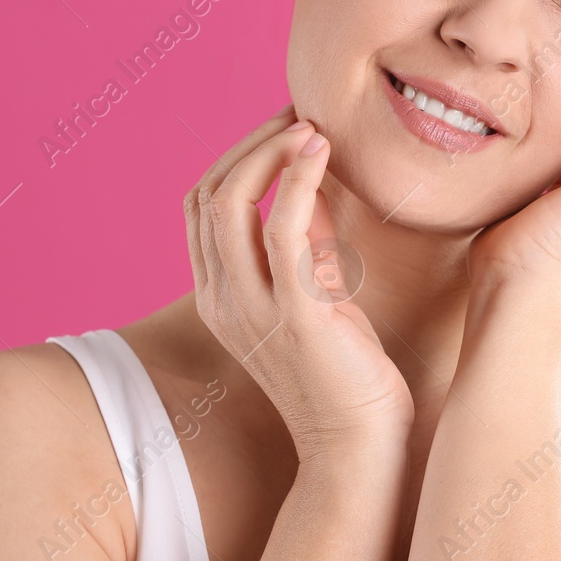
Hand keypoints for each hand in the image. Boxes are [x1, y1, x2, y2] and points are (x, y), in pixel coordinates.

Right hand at [184, 106, 413, 457]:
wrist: (359, 445)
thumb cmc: (346, 371)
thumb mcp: (315, 293)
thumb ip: (307, 240)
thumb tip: (312, 178)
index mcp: (217, 294)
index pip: (201, 203)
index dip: (239, 154)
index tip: (286, 125)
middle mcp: (220, 298)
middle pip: (208, 193)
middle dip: (251, 143)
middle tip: (300, 114)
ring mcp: (250, 307)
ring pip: (230, 202)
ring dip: (271, 151)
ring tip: (312, 125)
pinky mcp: (293, 313)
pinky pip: (280, 229)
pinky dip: (296, 180)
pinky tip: (321, 154)